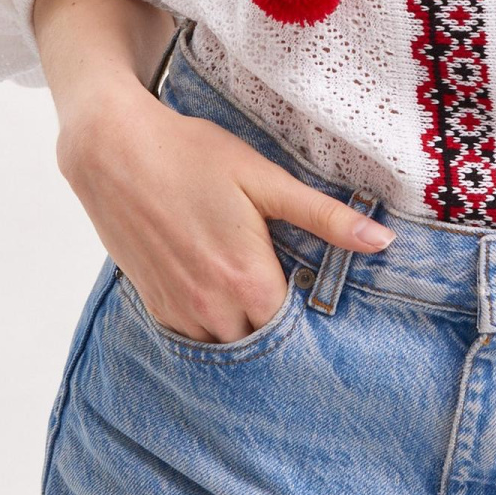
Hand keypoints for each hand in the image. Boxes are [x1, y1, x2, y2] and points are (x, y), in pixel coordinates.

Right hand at [56, 79, 391, 341]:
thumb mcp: (265, 179)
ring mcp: (178, 310)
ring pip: (224, 344)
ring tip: (251, 287)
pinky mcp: (153, 304)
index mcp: (248, 280)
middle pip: (260, 341)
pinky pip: (191, 336)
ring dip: (241, 326)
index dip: (309, 314)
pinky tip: (217, 287)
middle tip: (285, 285)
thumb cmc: (192, 156)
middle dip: (275, 322)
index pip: (294, 329)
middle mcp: (212, 307)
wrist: (113, 150)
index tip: (317, 295)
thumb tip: (382, 242)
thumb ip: (324, 217)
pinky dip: (209, 322)